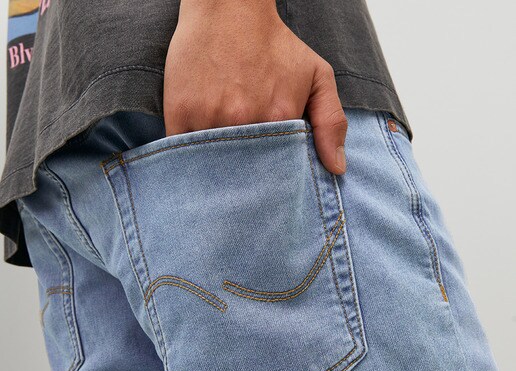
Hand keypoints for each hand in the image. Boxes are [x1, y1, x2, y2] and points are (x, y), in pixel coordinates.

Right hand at [163, 0, 346, 173]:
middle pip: (244, 174)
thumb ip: (332, 122)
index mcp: (278, 117)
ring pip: (213, 166)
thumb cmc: (274, 44)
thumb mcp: (316, 76)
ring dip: (217, 173)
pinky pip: (184, 153)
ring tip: (223, 169)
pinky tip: (200, 155)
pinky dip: (190, 159)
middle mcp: (244, 121)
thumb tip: (337, 169)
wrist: (228, 7)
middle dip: (245, 182)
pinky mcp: (180, 113)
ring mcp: (209, 117)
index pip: (277, 172)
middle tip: (245, 185)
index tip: (270, 184)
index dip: (273, 181)